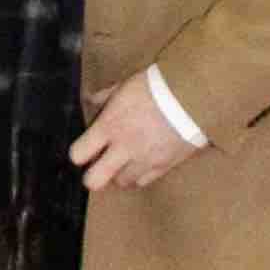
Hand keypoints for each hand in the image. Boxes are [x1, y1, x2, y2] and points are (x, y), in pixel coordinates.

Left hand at [71, 72, 195, 195]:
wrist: (191, 97)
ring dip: (120, 174)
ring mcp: (143, 160)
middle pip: (94, 180)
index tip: (84, 150)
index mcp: (108, 126)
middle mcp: (122, 148)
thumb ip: (105, 97)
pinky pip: (144, 181)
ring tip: (124, 162)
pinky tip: (142, 163)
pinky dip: (140, 175)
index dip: (78, 154)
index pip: (78, 154)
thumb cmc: (155, 86)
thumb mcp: (124, 86)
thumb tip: (90, 100)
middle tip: (99, 167)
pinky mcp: (163, 166)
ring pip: (122, 183)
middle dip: (93, 177)